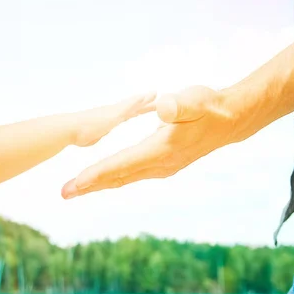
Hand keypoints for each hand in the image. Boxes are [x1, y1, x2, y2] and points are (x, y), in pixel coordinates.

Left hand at [61, 85, 244, 198]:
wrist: (230, 122)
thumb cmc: (210, 107)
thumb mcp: (195, 100)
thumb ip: (178, 105)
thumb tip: (161, 107)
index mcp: (161, 150)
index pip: (122, 164)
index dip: (97, 173)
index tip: (75, 182)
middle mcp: (159, 165)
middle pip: (117, 178)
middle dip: (88, 186)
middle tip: (63, 193)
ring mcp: (161, 168)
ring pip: (123, 179)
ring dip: (98, 184)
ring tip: (75, 190)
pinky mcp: (163, 166)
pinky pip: (131, 175)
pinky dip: (113, 178)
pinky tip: (102, 180)